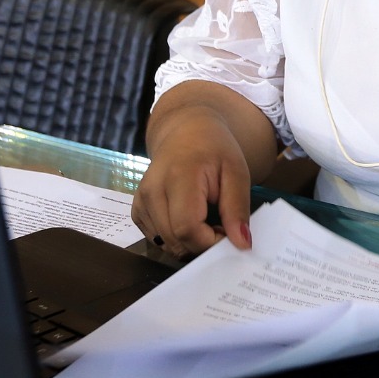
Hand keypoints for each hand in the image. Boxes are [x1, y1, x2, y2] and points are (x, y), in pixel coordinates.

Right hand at [131, 105, 253, 256]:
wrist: (186, 133)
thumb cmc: (214, 150)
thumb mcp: (236, 173)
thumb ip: (237, 209)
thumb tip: (241, 244)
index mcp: (178, 176)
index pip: (188, 228)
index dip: (211, 242)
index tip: (228, 234)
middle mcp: (152, 190)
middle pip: (176, 241)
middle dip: (203, 244)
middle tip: (220, 227)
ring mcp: (141, 201)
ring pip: (165, 244)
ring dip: (190, 243)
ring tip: (206, 221)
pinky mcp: (137, 210)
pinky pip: (157, 240)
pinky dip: (176, 239)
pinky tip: (188, 220)